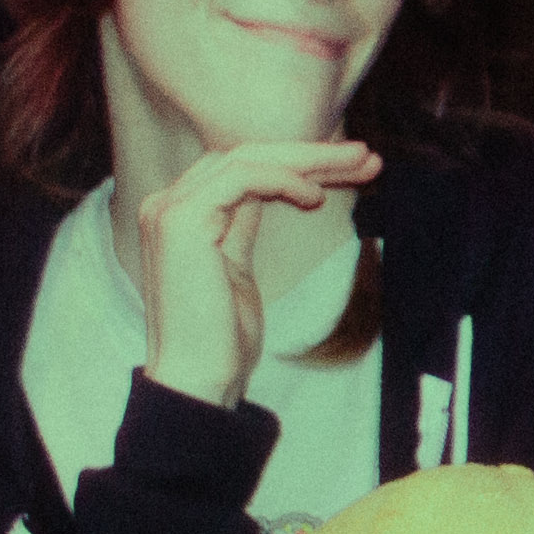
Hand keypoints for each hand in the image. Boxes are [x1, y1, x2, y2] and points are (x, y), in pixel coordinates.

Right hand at [130, 139, 378, 403]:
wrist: (199, 379)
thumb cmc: (222, 336)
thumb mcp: (236, 266)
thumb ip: (242, 223)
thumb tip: (275, 189)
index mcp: (179, 213)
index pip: (243, 167)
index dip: (299, 162)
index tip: (351, 169)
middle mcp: (167, 204)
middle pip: (247, 155)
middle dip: (312, 154)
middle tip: (366, 157)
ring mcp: (169, 209)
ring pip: (247, 157)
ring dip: (309, 159)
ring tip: (358, 166)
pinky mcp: (181, 220)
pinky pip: (241, 177)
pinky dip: (282, 179)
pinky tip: (314, 197)